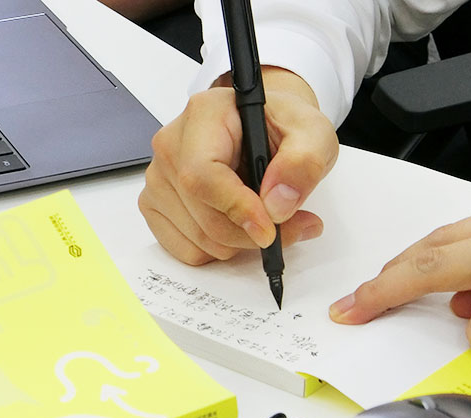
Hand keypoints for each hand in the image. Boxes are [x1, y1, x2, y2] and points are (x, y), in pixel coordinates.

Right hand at [139, 67, 337, 264]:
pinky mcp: (157, 206)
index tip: (270, 230)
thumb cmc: (282, 126)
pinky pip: (188, 250)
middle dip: (252, 234)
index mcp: (203, 115)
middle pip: (203, 214)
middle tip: (295, 226)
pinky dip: (222, 249)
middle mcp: (171, 145)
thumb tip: (278, 203)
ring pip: (199, 238)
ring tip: (271, 219)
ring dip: (242, 243)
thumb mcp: (313, 132)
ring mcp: (159, 177)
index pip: (203, 174)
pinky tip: (239, 224)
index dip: (236, 208)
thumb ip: (304, 162)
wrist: (266, 129)